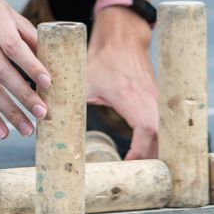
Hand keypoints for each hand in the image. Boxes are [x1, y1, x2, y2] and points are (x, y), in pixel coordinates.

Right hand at [0, 0, 50, 141]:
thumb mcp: (5, 9)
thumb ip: (26, 32)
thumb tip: (48, 53)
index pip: (13, 47)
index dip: (30, 65)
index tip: (48, 81)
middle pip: (2, 74)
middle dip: (24, 97)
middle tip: (43, 113)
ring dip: (8, 113)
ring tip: (27, 129)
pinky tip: (2, 131)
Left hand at [85, 10, 159, 160]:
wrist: (123, 37)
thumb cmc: (105, 58)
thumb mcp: (84, 81)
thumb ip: (71, 102)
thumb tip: (48, 118)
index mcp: (135, 100)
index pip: (146, 133)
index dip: (140, 153)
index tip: (127, 166)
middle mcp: (152, 102)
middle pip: (162, 139)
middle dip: (152, 160)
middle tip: (135, 175)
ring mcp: (157, 101)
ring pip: (165, 133)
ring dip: (156, 151)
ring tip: (141, 168)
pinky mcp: (157, 100)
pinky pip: (163, 125)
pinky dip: (158, 139)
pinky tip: (146, 150)